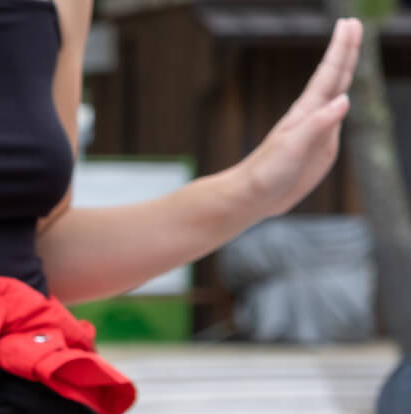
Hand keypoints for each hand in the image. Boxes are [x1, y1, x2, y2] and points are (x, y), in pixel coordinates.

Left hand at [241, 18, 361, 217]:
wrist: (253, 196)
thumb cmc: (267, 171)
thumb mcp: (293, 147)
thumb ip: (318, 124)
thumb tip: (344, 99)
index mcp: (307, 112)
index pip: (330, 73)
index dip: (342, 49)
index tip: (349, 23)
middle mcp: (314, 115)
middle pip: (335, 76)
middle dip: (346, 50)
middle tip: (353, 23)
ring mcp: (317, 129)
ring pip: (336, 93)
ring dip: (345, 70)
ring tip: (352, 49)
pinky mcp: (320, 146)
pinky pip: (336, 118)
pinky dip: (342, 101)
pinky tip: (343, 96)